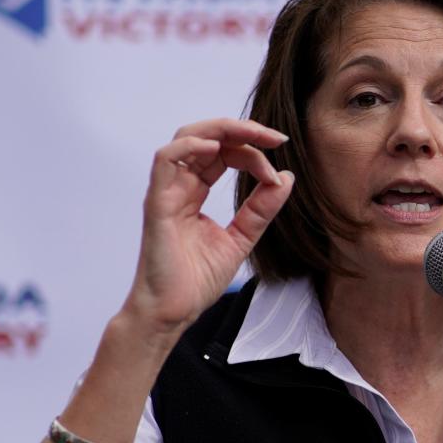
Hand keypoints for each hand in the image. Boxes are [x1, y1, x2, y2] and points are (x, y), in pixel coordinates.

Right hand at [119, 118, 292, 342]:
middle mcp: (180, 186)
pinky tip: (215, 147)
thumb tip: (285, 178)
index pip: (224, 154)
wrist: (174, 312)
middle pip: (207, 137)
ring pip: (186, 139)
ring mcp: (166, 192)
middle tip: (274, 137)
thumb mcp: (241, 238)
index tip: (279, 164)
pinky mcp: (157, 204)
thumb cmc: (196, 280)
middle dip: (242, 130)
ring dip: (222, 130)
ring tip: (253, 135)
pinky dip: (189, 146)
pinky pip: (165, 160)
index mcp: (196, 192)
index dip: (252, 150)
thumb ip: (261, 210)